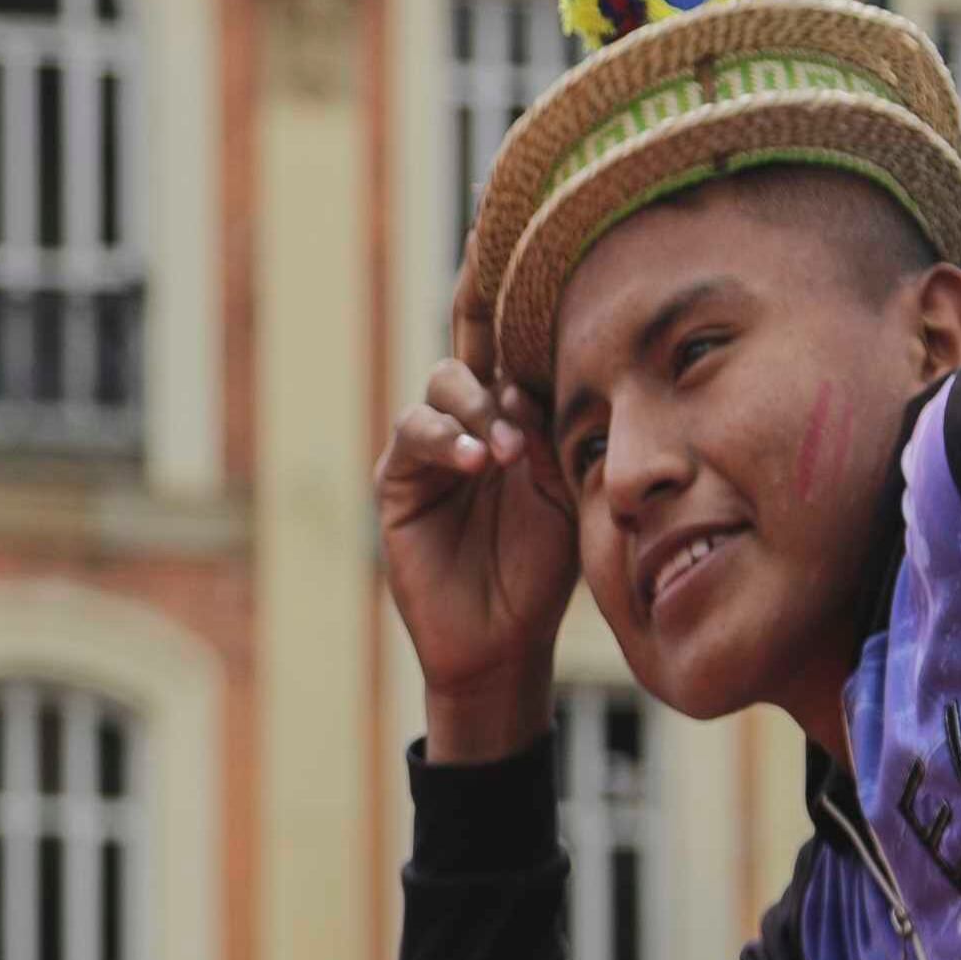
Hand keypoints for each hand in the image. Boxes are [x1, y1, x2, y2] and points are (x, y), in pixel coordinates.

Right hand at [375, 356, 576, 759]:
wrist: (504, 640)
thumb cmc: (541, 572)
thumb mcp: (562, 502)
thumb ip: (548, 444)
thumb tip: (520, 391)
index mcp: (518, 423)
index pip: (516, 358)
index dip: (520, 329)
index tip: (536, 319)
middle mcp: (474, 426)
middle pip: (475, 357)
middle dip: (497, 375)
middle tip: (521, 426)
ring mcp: (435, 450)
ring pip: (441, 384)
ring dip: (473, 407)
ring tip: (501, 454)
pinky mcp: (398, 480)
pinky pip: (411, 436)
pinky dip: (442, 438)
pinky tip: (472, 462)